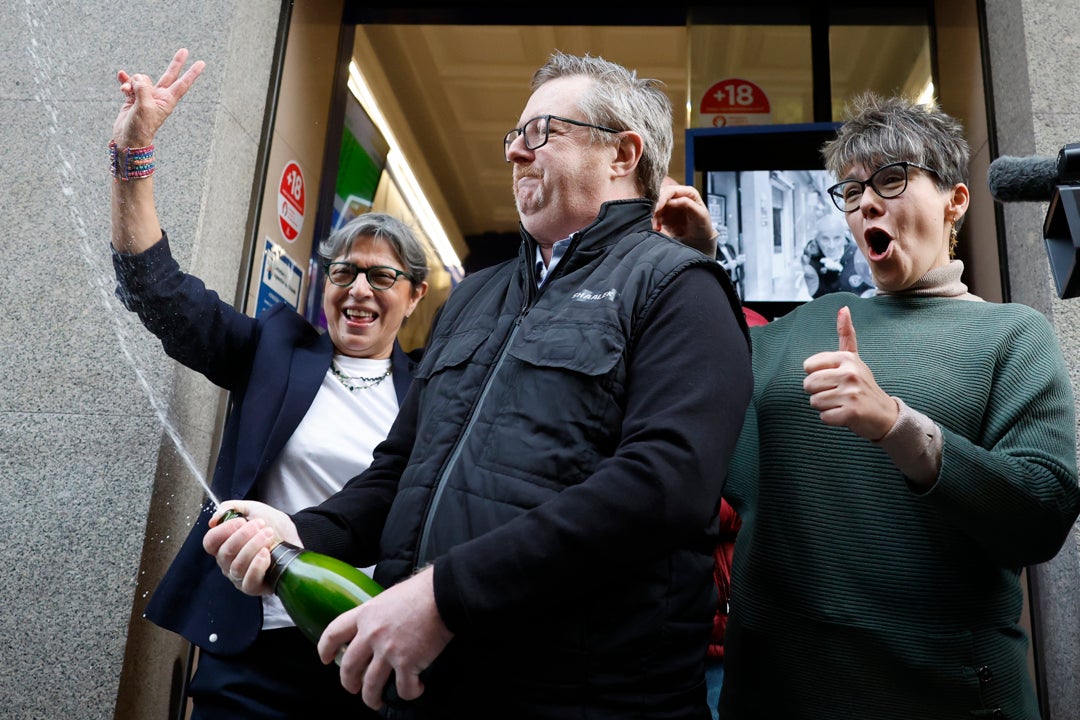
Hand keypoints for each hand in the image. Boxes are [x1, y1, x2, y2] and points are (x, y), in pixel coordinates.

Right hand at [113, 48, 204, 147]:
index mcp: (167, 100)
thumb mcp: (145, 107)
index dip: (191, 73)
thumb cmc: (140, 127)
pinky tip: (121, 77)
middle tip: (185, 50)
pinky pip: (129, 83)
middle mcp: (159, 96)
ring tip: (127, 92)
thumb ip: (143, 88)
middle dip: (176, 63)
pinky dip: (125, 81)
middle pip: (169, 75)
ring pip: (141, 78)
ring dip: (132, 82)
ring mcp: (146, 96)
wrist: (128, 139)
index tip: (202, 63)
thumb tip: (138, 77)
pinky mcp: (133, 97)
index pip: (182, 83)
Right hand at [203, 500, 300, 594]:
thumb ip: (230, 508)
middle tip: (261, 525)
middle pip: (225, 553)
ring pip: (237, 566)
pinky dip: (257, 566)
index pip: (210, 542)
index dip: (223, 531)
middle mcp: (227, 563)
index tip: (241, 521)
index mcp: (223, 544)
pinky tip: (266, 554)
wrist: (293, 535)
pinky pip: (249, 582)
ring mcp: (239, 576)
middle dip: (244, 536)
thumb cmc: (271, 524)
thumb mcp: (252, 509)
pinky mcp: (254, 586)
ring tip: (269, 535)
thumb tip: (214, 520)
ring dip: (254, 547)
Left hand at [317, 566, 452, 709]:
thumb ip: (379, 613)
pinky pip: (402, 689)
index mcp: (365, 615)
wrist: (443, 594)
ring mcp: (388, 650)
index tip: (326, 659)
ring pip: (370, 685)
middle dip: (348, 683)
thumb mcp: (389, 597)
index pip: (334, 633)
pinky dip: (408, 693)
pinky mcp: (407, 663)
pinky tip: (415, 689)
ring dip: (372, 698)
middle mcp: (371, 634)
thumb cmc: (421, 591)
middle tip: (353, 688)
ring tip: (376, 701)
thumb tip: (382, 623)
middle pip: (349, 667)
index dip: (325, 649)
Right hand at [653, 182, 718, 257]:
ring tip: (656, 226)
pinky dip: (654, 221)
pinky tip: (657, 228)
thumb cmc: (703, 225)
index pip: (671, 190)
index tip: (658, 208)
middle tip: (654, 217)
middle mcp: (678, 197)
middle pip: (661, 196)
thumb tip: (674, 200)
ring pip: (656, 205)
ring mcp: (671, 206)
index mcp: (688, 193)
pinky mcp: (665, 215)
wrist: (700, 239)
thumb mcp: (700, 214)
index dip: (663, 198)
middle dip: (656, 206)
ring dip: (654, 215)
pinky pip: (656, 215)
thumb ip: (688, 204)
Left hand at [802, 306, 896, 440]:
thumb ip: (846, 334)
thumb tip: (843, 308)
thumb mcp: (854, 359)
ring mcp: (851, 393)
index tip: (833, 378)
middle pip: (808, 384)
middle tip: (837, 393)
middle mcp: (850, 373)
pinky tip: (845, 414)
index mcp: (847, 358)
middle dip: (818, 392)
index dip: (816, 375)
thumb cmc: (863, 385)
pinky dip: (831, 419)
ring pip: (814, 401)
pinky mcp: (851, 412)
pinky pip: (823, 417)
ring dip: (825, 406)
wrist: (885, 414)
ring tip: (841, 403)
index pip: (808, 366)